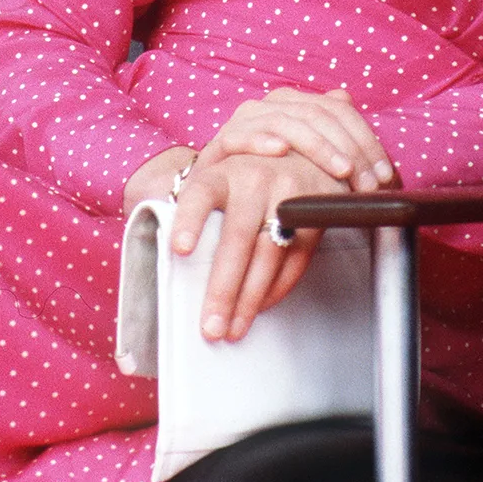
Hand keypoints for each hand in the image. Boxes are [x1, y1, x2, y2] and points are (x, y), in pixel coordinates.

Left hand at [170, 149, 346, 342]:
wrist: (305, 151)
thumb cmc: (248, 174)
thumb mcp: (218, 174)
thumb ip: (195, 207)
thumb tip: (170, 258)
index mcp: (223, 173)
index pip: (200, 195)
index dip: (190, 220)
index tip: (180, 249)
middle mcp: (254, 181)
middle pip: (237, 239)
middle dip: (223, 288)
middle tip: (210, 327)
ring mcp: (287, 196)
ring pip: (267, 255)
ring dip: (250, 298)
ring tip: (233, 329)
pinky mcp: (312, 214)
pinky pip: (295, 260)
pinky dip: (277, 289)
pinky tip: (260, 308)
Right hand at [193, 87, 393, 192]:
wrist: (222, 189)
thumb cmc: (274, 177)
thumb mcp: (313, 163)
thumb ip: (341, 147)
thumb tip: (369, 136)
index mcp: (300, 103)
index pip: (340, 109)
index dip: (367, 141)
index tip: (383, 176)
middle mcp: (274, 104)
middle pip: (319, 114)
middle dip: (350, 150)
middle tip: (366, 184)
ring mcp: (247, 119)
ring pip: (288, 121)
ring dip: (318, 147)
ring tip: (340, 171)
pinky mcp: (221, 141)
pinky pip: (241, 134)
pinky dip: (260, 139)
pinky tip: (279, 150)